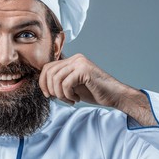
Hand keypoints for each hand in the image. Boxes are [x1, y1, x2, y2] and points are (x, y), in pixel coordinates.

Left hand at [39, 54, 156, 125]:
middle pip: (49, 71)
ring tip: (70, 100)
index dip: (43, 82)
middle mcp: (75, 58)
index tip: (48, 95)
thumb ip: (60, 81)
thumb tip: (43, 85)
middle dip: (49, 88)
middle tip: (59, 99)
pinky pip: (66, 84)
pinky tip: (76, 99)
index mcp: (72, 60)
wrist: (115, 96)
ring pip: (56, 79)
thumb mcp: (73, 85)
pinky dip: (68, 95)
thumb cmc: (95, 92)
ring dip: (60, 94)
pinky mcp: (84, 70)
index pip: (47, 67)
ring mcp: (80, 63)